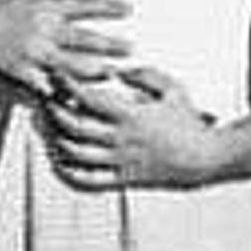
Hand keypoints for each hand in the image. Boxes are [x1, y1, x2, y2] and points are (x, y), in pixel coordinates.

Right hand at [0, 0, 133, 99]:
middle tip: (132, 48)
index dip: (107, 7)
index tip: (129, 9)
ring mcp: (33, 52)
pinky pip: (46, 84)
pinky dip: (60, 91)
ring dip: (93, 69)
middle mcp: (42, 29)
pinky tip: (77, 97)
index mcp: (44, 6)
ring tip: (112, 73)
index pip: (82, 4)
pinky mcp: (23, 71)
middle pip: (83, 37)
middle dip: (110, 43)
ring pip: (70, 63)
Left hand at [38, 65, 218, 189]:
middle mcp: (121, 140)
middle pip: (75, 126)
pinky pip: (89, 180)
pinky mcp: (123, 179)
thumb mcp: (172, 89)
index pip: (88, 98)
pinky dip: (69, 173)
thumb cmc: (190, 124)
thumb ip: (144, 75)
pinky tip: (59, 162)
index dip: (67, 85)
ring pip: (76, 153)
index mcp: (132, 115)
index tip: (57, 76)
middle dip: (53, 111)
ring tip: (49, 127)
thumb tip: (119, 70)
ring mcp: (120, 161)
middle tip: (44, 100)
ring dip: (57, 139)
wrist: (205, 158)